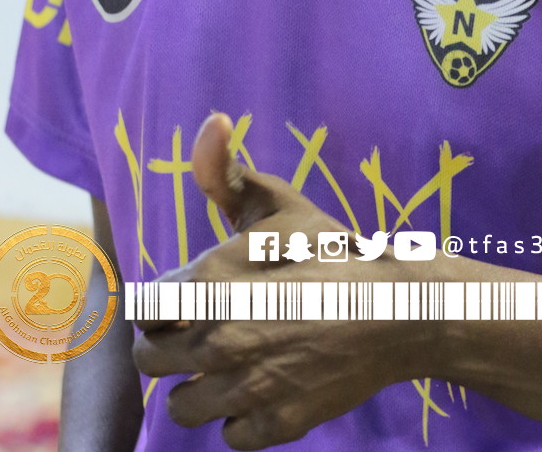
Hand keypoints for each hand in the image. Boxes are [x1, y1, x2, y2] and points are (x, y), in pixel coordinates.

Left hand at [132, 114, 439, 447]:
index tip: (183, 301)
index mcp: (211, 280)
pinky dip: (239, 416)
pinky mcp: (274, 423)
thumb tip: (211, 120)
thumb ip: (230, 172)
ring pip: (181, 406)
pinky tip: (262, 386)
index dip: (161, 303)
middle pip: (149, 360)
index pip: (143, 308)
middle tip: (202, 332)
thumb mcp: (283, 204)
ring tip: (228, 364)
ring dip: (198, 386)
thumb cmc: (334, 252)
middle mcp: (219, 338)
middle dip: (169, 345)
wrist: (398, 308)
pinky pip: (228, 434)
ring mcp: (246, 386)